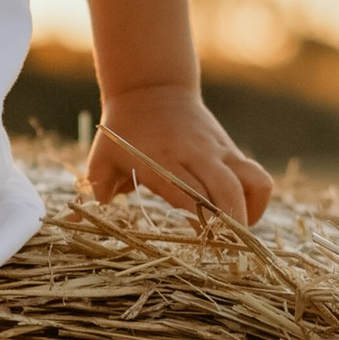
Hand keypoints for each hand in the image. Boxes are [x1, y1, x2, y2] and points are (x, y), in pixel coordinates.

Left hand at [84, 81, 273, 225]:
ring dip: (251, 213)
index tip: (202, 241)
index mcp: (162, 161)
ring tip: (236, 234)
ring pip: (252, 182)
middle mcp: (196, 156)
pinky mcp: (231, 151)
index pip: (190, 194)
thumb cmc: (123, 132)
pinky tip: (240, 215)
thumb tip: (82, 218)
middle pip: (227, 190)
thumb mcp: (102, 158)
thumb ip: (99, 190)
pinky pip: (256, 177)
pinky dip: (256, 200)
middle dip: (232, 225)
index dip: (201, 219)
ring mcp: (218, 152)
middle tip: (225, 250)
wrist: (151, 89)